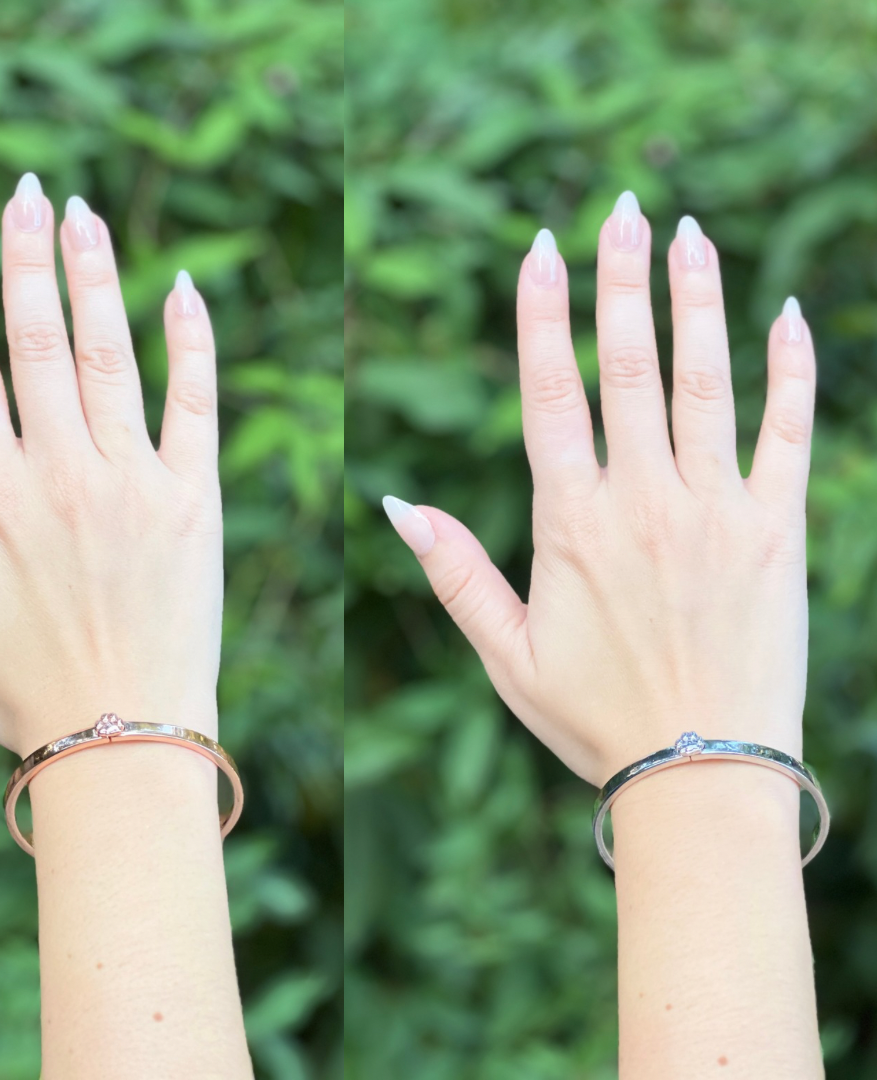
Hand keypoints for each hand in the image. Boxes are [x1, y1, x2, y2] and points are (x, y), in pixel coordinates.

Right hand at [0, 173, 222, 756]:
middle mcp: (61, 471)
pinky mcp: (195, 499)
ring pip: (112, 354)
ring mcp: (134, 480)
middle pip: (40, 341)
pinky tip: (184, 288)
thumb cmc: (21, 683)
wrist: (123, 737)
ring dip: (96, 277)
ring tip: (83, 214)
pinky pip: (195, 403)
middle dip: (28, 259)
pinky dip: (192, 343)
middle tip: (26, 191)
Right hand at [384, 192, 815, 786]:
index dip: (541, 316)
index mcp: (573, 525)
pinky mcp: (778, 530)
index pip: (550, 396)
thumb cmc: (595, 720)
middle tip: (620, 208)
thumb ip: (454, 572)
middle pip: (627, 368)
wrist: (704, 776)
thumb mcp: (504, 655)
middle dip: (620, 280)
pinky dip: (790, 368)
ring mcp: (717, 510)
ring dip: (696, 301)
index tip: (540, 250)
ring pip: (705, 381)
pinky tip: (784, 311)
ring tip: (689, 232)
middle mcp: (644, 501)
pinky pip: (790, 431)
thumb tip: (399, 504)